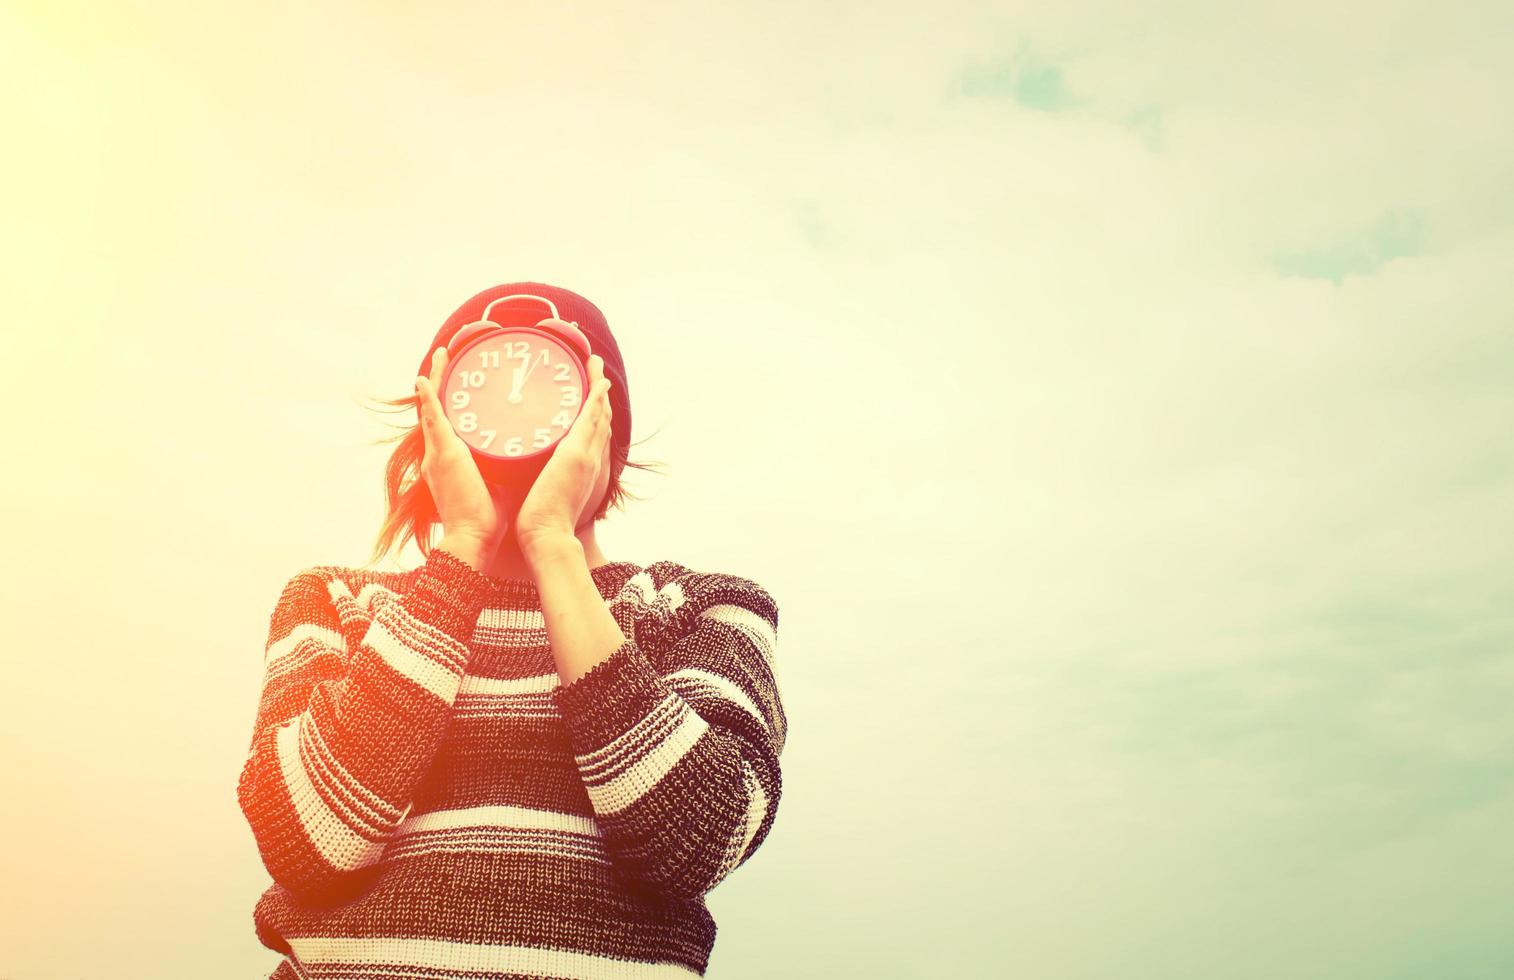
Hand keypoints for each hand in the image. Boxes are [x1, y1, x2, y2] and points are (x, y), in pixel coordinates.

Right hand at [415, 345, 512, 546]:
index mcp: (450, 463)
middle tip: (443, 358)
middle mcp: (438, 456)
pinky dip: (428, 398)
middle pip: (436, 411)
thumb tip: (526, 457)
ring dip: (434, 381)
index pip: (449, 426)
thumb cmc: (486, 519)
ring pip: (432, 408)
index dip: (449, 404)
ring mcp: (437, 454)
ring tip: (440, 356)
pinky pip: (432, 419)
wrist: (472, 538)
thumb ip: (505, 467)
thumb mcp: (498, 483)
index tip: (457, 385)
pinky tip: (424, 379)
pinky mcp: (443, 454)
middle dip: (439, 384)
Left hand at [515, 354, 613, 552]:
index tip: (590, 394)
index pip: (591, 435)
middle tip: (597, 371)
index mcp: (583, 469)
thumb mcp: (546, 494)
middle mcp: (590, 459)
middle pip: (600, 420)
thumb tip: (529, 471)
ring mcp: (587, 455)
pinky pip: (591, 418)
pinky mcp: (577, 454)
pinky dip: (596, 399)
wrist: (548, 535)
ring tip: (596, 365)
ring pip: (598, 414)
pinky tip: (597, 382)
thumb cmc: (543, 522)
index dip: (594, 413)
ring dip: (599, 388)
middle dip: (600, 394)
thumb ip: (543, 478)